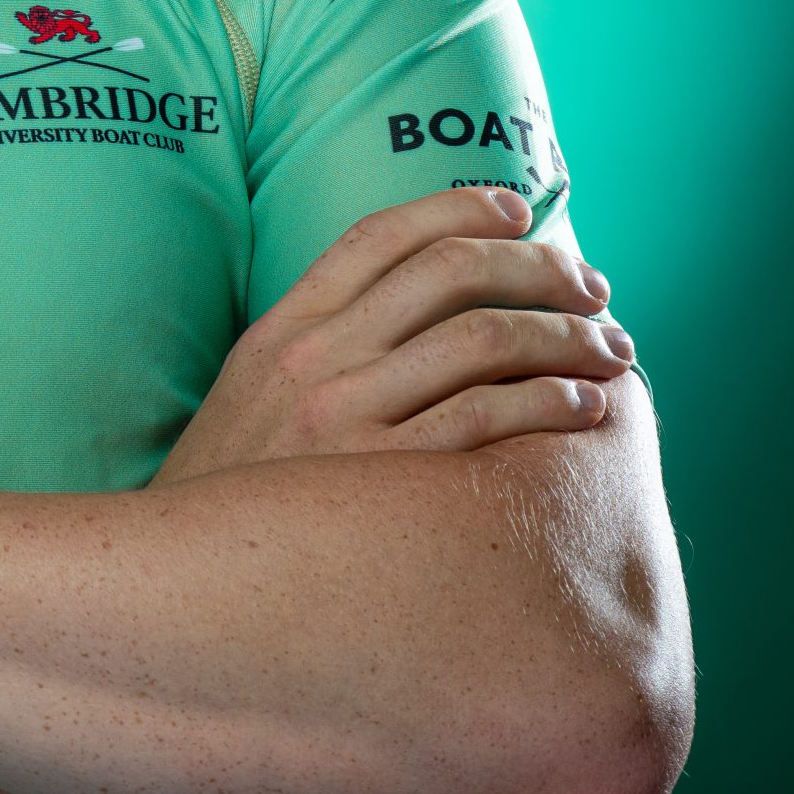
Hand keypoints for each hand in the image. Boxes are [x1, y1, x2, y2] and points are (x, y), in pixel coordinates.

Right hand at [149, 185, 632, 488]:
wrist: (182, 586)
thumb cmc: (236, 495)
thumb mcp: (250, 397)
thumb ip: (317, 347)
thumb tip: (410, 309)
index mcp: (283, 328)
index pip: (382, 234)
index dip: (459, 207)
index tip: (519, 207)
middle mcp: (314, 360)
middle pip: (450, 272)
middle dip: (540, 267)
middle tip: (593, 288)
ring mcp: (345, 418)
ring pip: (485, 339)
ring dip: (567, 337)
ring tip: (610, 351)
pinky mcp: (381, 483)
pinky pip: (488, 421)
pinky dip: (550, 402)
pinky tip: (582, 408)